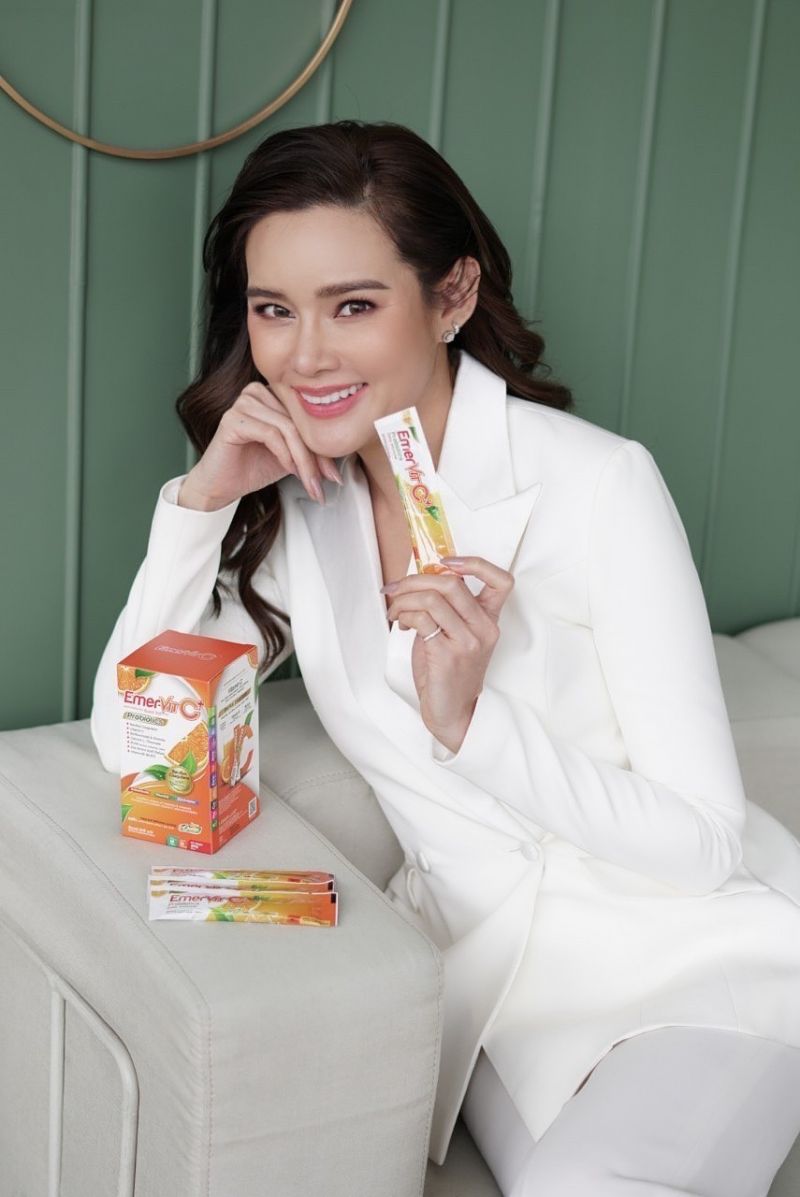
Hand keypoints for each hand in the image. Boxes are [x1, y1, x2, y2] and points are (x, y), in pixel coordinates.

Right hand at [178, 381, 342, 509]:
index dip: (324, 446)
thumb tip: (343, 451)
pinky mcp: (234, 418)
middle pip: (300, 422)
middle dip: (317, 457)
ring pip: (289, 429)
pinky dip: (285, 455)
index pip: (307, 416)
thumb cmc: (253, 467)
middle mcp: (258, 392)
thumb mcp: (291, 455)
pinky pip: (271, 434)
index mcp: (273, 394)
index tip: (334, 474)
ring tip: (309, 482)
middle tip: (327, 481)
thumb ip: (311, 446)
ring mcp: (244, 402)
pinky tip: (289, 470)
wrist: (221, 486)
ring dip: (303, 460)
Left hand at [382, 556, 514, 751]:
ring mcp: (467, 642)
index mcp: (489, 620)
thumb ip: (445, 607)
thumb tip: (420, 579)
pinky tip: (401, 624)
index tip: (446, 562)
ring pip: (432, 599)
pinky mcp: (448, 655)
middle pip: (452, 583)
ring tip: (395, 610)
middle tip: (397, 588)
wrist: (452, 713)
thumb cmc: (449, 674)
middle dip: (416, 580)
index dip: (475, 563)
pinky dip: (404, 615)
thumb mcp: (453, 634)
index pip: (501, 581)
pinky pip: (421, 619)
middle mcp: (483, 629)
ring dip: (404, 599)